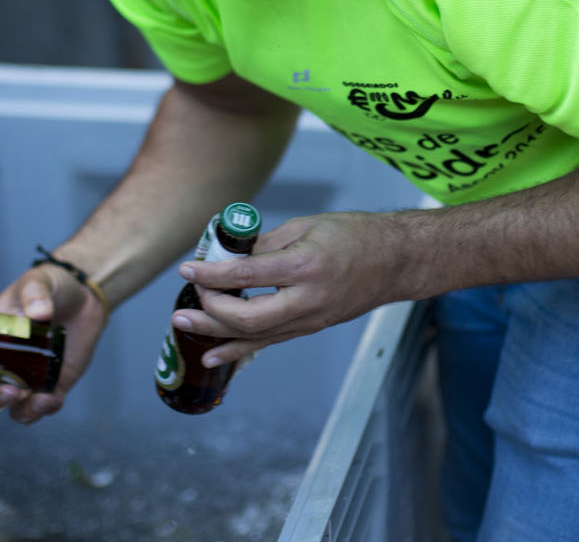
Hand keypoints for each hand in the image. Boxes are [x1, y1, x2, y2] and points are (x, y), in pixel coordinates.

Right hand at [0, 263, 108, 423]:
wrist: (84, 294)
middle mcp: (5, 365)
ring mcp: (30, 376)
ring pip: (16, 407)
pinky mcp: (54, 381)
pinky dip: (48, 407)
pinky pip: (46, 404)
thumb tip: (39, 313)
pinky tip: (53, 398)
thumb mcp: (37, 281)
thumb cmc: (50, 287)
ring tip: (35, 398)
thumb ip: (34, 293)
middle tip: (10, 389)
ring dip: (21, 410)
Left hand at [171, 211, 402, 370]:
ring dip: (215, 333)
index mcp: (305, 265)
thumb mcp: (307, 226)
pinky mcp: (311, 327)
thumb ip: (267, 243)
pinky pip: (270, 342)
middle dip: (209, 311)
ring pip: (255, 336)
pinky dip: (239, 348)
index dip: (212, 274)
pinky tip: (213, 353)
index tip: (188, 268)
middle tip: (185, 301)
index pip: (247, 274)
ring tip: (183, 326)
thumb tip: (229, 254)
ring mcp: (310, 319)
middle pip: (247, 317)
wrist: (395, 262)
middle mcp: (307, 298)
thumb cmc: (355, 236)